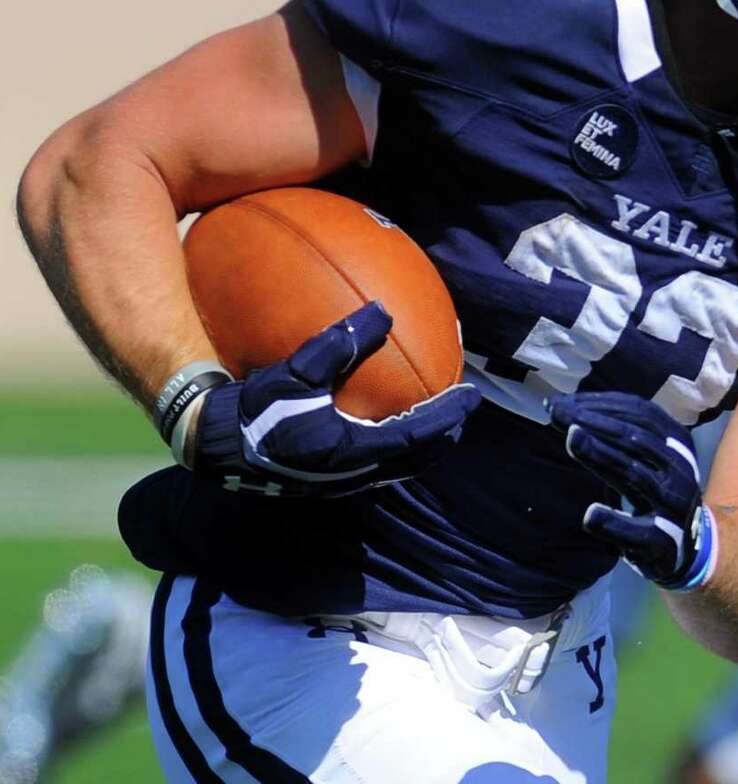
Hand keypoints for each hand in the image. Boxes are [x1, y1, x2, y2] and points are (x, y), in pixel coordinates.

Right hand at [191, 301, 481, 496]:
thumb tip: (382, 311)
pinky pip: (371, 464)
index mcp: (353, 451)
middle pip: (415, 458)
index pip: (418, 435)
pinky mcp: (322, 479)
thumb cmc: (252, 410)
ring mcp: (337, 481)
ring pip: (394, 466)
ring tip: (431, 418)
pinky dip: (390, 446)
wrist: (211, 447)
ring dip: (418, 444)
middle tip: (459, 409)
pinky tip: (379, 422)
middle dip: (441, 434)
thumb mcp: (296, 372)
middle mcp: (352, 474)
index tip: (471, 396)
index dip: (448, 415)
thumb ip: (339, 344)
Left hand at [548, 392, 717, 591]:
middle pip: (636, 439)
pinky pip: (637, 533)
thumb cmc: (657, 490)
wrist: (689, 545)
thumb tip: (567, 407)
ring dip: (601, 455)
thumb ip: (616, 435)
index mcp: (679, 443)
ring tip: (571, 437)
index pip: (642, 414)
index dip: (603, 404)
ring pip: (636, 476)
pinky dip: (614, 522)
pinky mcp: (662, 543)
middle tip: (556, 413)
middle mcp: (680, 470)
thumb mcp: (647, 456)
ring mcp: (673, 507)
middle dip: (593, 423)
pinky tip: (591, 514)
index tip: (563, 402)